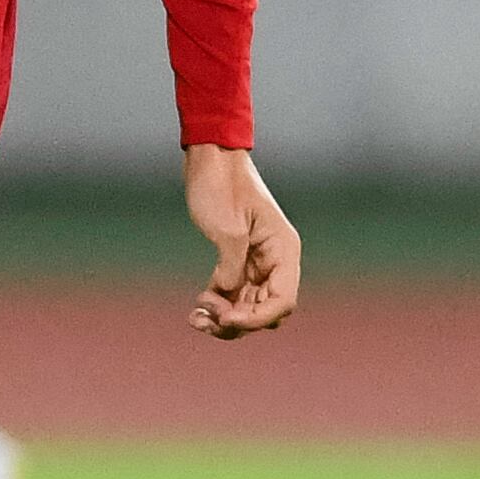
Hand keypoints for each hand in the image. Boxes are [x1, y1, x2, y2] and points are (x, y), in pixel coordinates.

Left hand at [184, 144, 299, 339]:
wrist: (210, 157)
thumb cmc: (220, 185)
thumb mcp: (227, 229)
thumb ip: (232, 267)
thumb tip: (230, 295)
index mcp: (283, 249)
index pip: (282, 300)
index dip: (257, 318)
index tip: (227, 317)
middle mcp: (276, 260)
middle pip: (266, 310)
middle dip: (239, 321)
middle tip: (206, 315)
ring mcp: (257, 263)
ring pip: (248, 307)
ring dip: (225, 318)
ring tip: (196, 317)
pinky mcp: (238, 261)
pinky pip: (234, 295)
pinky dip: (218, 305)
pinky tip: (196, 310)